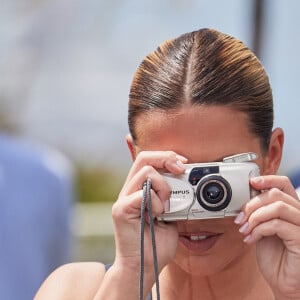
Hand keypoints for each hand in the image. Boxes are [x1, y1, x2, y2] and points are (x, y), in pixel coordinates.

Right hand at [112, 151, 186, 281]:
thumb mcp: (171, 213)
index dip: (166, 156)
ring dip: (163, 186)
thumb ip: (172, 196)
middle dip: (166, 158)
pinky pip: (142, 194)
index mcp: (140, 188)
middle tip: (181, 168)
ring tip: (166, 205)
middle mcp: (130, 190)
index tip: (184, 163)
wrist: (145, 266)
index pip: (149, 160)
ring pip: (145, 172)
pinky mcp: (121, 209)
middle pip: (144, 158)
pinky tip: (157, 215)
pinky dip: (156, 202)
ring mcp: (123, 198)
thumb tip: (185, 180)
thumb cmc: (157, 242)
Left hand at [236, 175, 299, 298]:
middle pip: (275, 194)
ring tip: (244, 229)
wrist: (282, 282)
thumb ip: (259, 211)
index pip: (283, 183)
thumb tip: (246, 194)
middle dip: (252, 204)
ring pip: (277, 207)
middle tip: (240, 218)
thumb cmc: (273, 255)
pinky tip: (251, 239)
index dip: (267, 179)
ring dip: (254, 217)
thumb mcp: (262, 226)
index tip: (250, 183)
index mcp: (291, 208)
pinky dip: (258, 230)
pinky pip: (277, 224)